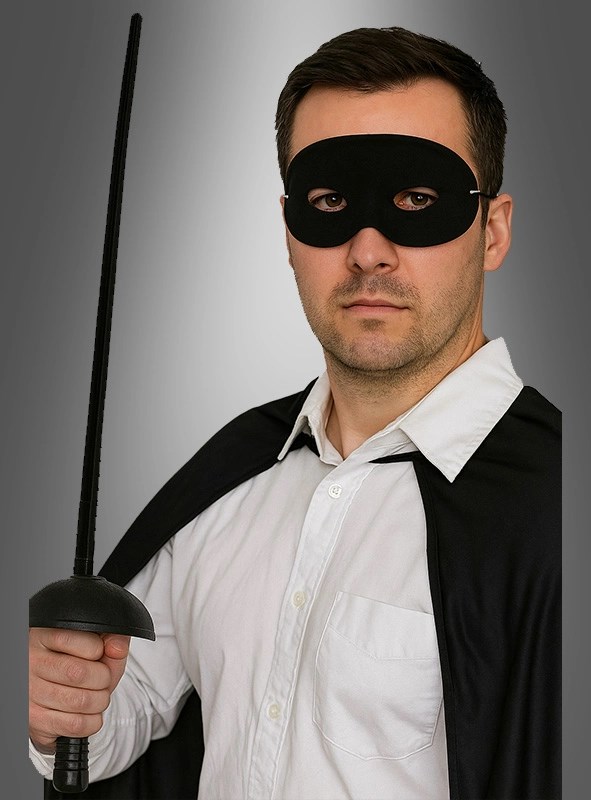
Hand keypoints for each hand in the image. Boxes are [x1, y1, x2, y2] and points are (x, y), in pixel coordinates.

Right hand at [29, 627, 129, 753]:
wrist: (48, 697)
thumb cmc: (73, 667)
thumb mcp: (95, 647)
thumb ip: (112, 641)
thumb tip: (117, 646)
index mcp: (45, 636)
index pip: (81, 642)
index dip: (99, 651)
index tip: (97, 655)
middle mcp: (32, 662)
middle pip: (80, 674)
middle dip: (103, 679)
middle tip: (101, 680)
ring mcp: (30, 692)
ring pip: (80, 701)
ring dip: (99, 702)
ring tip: (95, 696)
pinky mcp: (34, 720)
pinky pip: (76, 725)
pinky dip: (92, 721)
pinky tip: (87, 713)